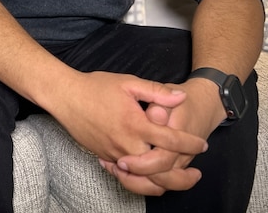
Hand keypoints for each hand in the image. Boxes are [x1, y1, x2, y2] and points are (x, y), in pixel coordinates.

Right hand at [44, 71, 207, 195]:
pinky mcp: (104, 157)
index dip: (190, 143)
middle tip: (196, 173)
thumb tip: (180, 97)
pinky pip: (126, 176)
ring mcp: (113, 154)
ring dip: (163, 183)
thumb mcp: (128, 83)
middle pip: (159, 169)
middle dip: (182, 175)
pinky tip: (151, 177)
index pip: (171, 140)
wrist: (65, 97)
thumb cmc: (96, 87)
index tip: (202, 144)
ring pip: (142, 179)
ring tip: (177, 180)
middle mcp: (126, 144)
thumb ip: (156, 91)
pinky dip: (141, 181)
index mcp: (135, 124)